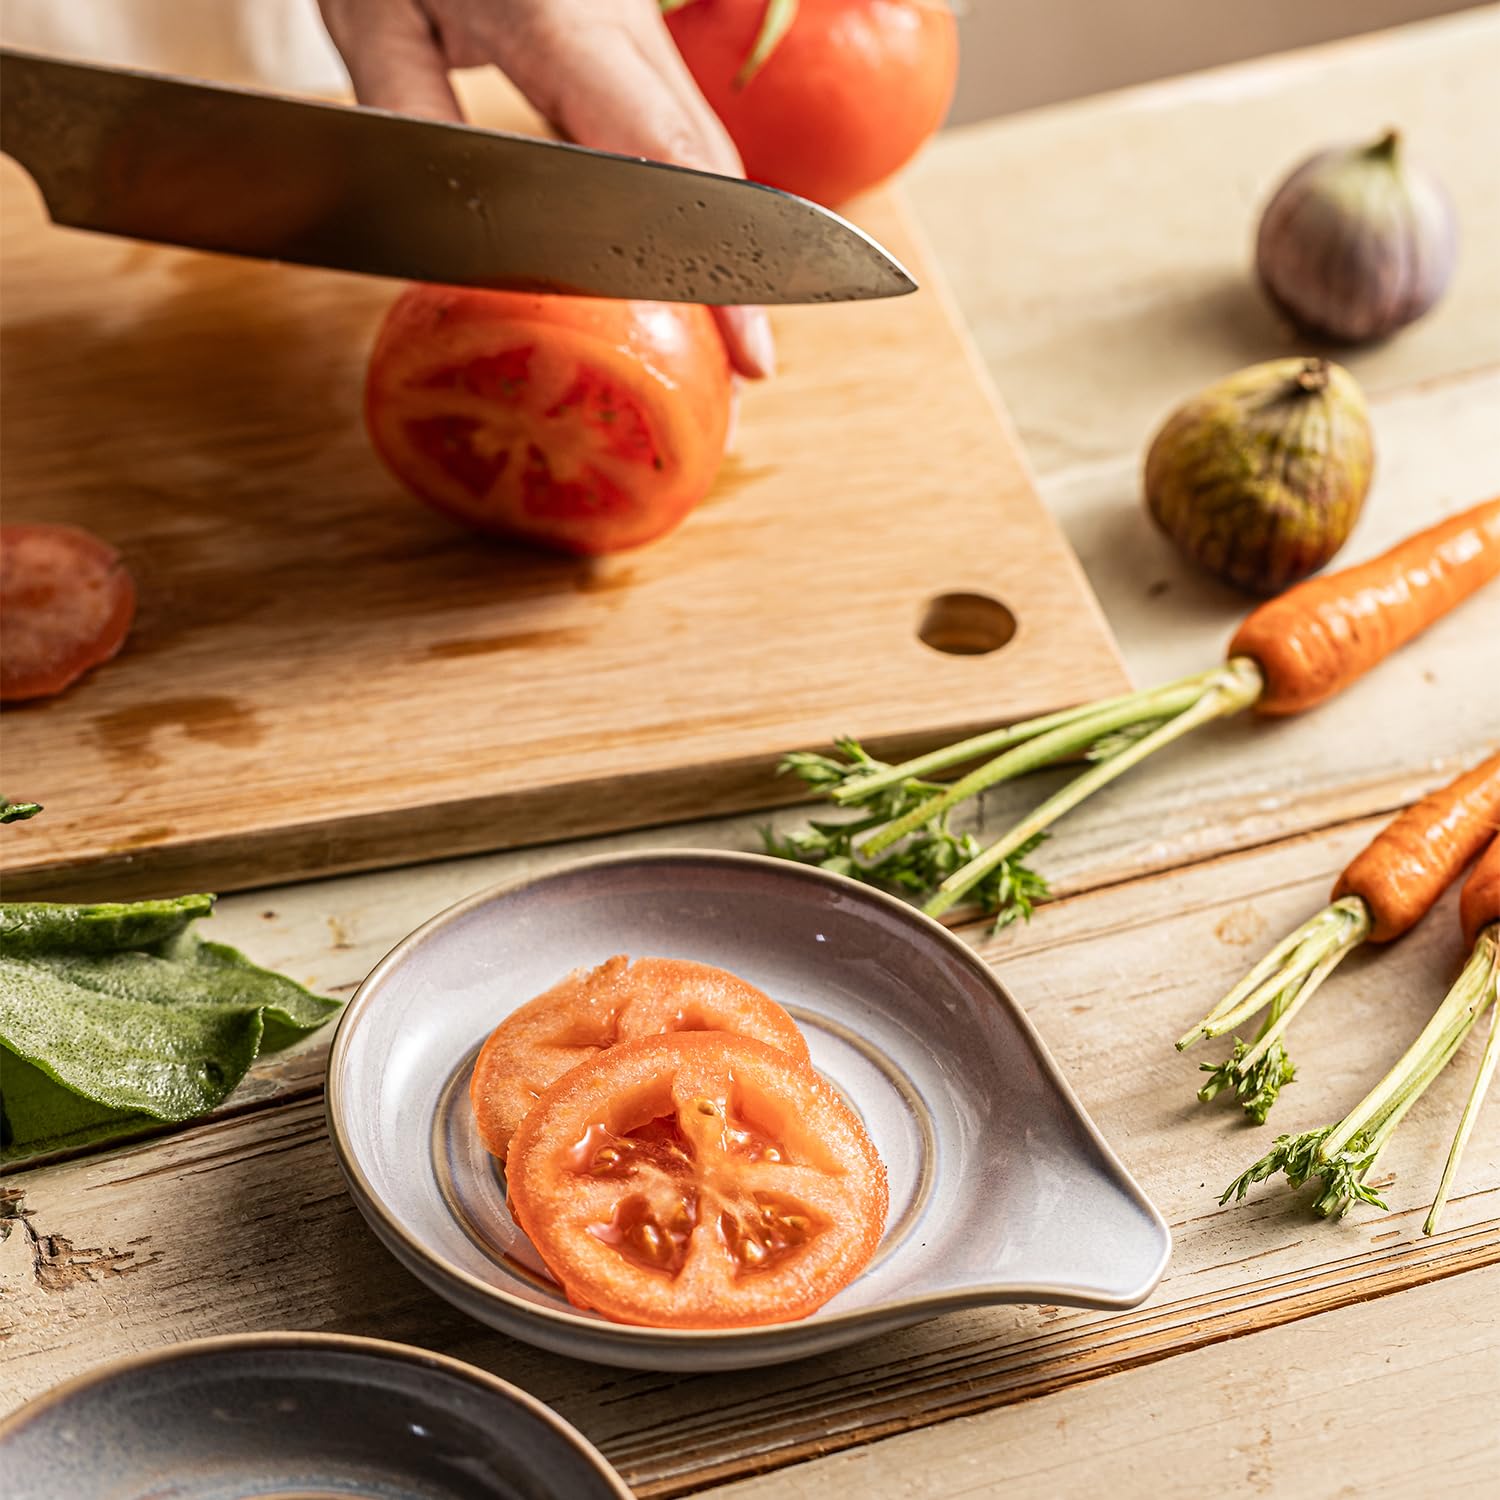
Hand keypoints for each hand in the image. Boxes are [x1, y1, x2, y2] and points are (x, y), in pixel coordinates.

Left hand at [317, 0, 774, 377]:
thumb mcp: (371, 15)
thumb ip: (413, 123)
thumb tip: (453, 248)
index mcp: (563, 21)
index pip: (665, 161)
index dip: (714, 265)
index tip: (746, 341)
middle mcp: (621, 25)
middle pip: (708, 165)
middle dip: (737, 275)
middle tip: (752, 367)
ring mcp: (634, 28)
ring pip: (704, 149)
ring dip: (722, 246)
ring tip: (729, 333)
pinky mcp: (627, 38)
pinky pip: (678, 130)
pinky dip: (692, 205)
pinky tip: (684, 263)